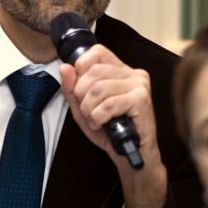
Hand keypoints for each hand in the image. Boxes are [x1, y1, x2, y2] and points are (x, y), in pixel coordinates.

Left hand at [59, 45, 167, 207]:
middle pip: (92, 72)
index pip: (96, 52)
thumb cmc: (110, 131)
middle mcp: (133, 73)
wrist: (130, 155)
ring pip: (98, 89)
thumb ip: (72, 88)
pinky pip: (108, 104)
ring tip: (95, 121)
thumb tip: (65, 67)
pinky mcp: (142, 99)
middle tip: (88, 113)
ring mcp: (139, 84)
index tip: (81, 91)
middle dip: (81, 96)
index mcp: (120, 70)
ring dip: (89, 110)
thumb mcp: (83, 108)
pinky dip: (99, 118)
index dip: (81, 70)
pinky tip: (103, 125)